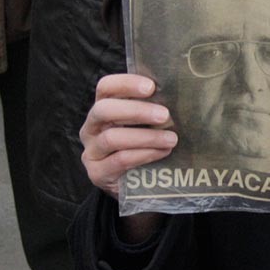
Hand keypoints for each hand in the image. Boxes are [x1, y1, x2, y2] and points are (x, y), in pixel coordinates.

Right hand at [79, 74, 177, 197]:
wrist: (132, 185)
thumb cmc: (141, 146)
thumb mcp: (144, 125)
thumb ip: (152, 110)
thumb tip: (178, 96)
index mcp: (102, 108)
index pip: (105, 87)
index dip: (126, 84)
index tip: (151, 87)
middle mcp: (91, 127)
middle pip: (104, 110)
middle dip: (136, 110)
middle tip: (165, 114)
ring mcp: (91, 151)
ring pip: (112, 138)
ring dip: (145, 137)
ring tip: (171, 139)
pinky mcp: (97, 173)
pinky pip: (120, 160)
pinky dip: (144, 154)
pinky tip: (162, 152)